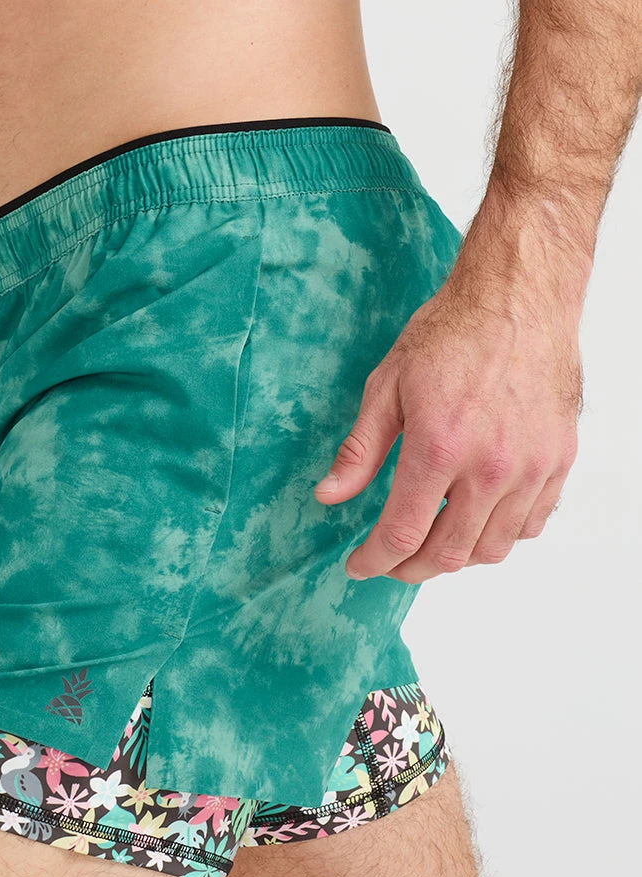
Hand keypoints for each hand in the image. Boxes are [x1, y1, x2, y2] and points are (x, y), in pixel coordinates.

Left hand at [313, 276, 581, 582]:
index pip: (401, 535)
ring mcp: (531, 467)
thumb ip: (359, 451)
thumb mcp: (387, 386)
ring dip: (454, 557)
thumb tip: (328, 496)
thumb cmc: (452, 334)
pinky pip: (529, 525)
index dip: (373, 562)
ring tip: (430, 542)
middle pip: (446, 554)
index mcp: (440, 447)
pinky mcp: (558, 461)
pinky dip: (498, 535)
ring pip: (491, 549)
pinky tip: (474, 519)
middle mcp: (491, 466)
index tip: (358, 566)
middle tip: (390, 562)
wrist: (519, 298)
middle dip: (409, 569)